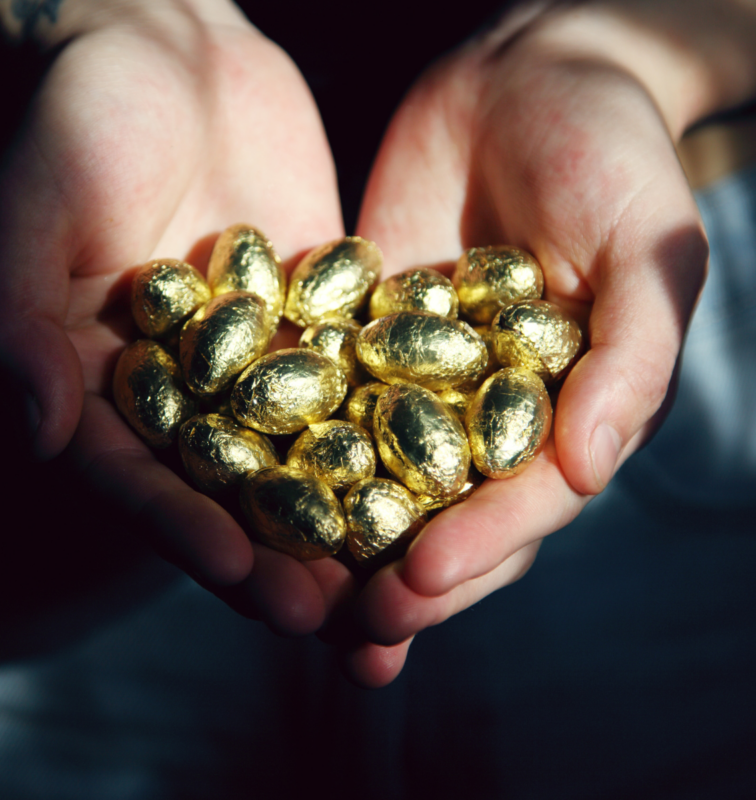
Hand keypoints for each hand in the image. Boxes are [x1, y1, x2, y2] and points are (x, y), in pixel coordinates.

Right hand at [0, 0, 348, 634]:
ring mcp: (261, 359)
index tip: (248, 581)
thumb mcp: (38, 206)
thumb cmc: (81, 117)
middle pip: (236, 491)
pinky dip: (396, 431)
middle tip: (344, 616)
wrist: (167, 50)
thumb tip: (40, 431)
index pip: (146, 480)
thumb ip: (22, 318)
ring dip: (351, 518)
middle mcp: (189, 389)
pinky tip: (443, 475)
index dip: (192, 534)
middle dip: (286, 553)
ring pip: (308, 454)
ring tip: (399, 578)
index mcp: (110, 386)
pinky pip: (362, 382)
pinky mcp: (323, 321)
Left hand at [341, 0, 753, 685]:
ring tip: (294, 604)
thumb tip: (594, 469)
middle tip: (350, 629)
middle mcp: (492, 415)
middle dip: (404, 576)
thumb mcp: (648, 248)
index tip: (423, 580)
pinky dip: (289, 453)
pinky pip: (323, 405)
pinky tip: (247, 497)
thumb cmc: (611, 158)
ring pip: (380, 481)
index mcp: (570, 414)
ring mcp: (422, 384)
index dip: (483, 546)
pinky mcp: (360, 343)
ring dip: (340, 548)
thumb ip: (632, 358)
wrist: (526, 81)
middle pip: (450, 515)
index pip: (529, 502)